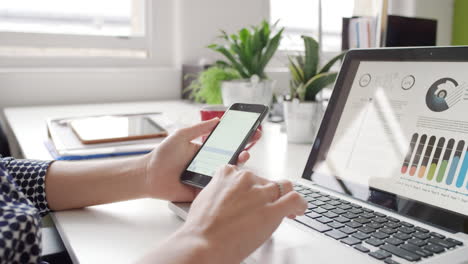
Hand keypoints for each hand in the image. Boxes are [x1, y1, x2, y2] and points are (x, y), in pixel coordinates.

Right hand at [139, 166, 306, 263]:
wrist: (203, 245)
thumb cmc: (201, 228)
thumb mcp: (205, 198)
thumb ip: (220, 190)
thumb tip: (228, 195)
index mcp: (227, 173)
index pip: (249, 174)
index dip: (255, 187)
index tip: (257, 195)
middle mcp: (245, 179)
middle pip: (267, 180)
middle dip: (269, 195)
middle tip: (269, 208)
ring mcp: (260, 193)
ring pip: (285, 186)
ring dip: (286, 198)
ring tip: (289, 210)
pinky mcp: (272, 210)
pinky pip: (295, 199)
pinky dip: (300, 204)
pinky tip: (298, 211)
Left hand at [142, 118, 260, 201]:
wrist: (149, 175)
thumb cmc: (163, 155)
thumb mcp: (182, 135)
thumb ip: (199, 128)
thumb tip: (217, 120)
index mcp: (206, 151)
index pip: (227, 144)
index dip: (240, 138)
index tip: (252, 131)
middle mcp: (209, 164)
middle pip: (232, 159)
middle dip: (244, 151)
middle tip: (250, 145)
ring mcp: (207, 178)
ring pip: (228, 174)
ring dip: (238, 166)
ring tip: (243, 156)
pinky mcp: (203, 190)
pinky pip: (217, 187)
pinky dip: (226, 182)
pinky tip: (231, 174)